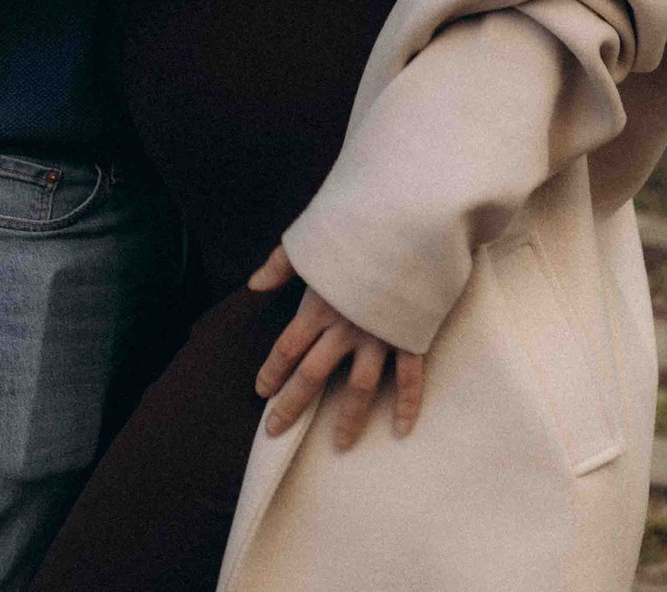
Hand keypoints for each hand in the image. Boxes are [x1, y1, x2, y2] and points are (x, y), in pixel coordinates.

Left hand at [248, 245, 425, 448]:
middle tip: (276, 431)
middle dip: (292, 405)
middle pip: (312, 375)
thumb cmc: (359, 229)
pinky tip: (402, 429)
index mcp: (319, 306)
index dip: (272, 372)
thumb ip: (282, 263)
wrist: (412, 222)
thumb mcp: (314, 240)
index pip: (287, 349)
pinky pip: (409, 378)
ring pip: (359, 388)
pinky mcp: (410, 337)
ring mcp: (379, 336)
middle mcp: (345, 328)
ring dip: (348, 418)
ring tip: (339, 444)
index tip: (261, 392)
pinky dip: (408, 404)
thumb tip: (254, 284)